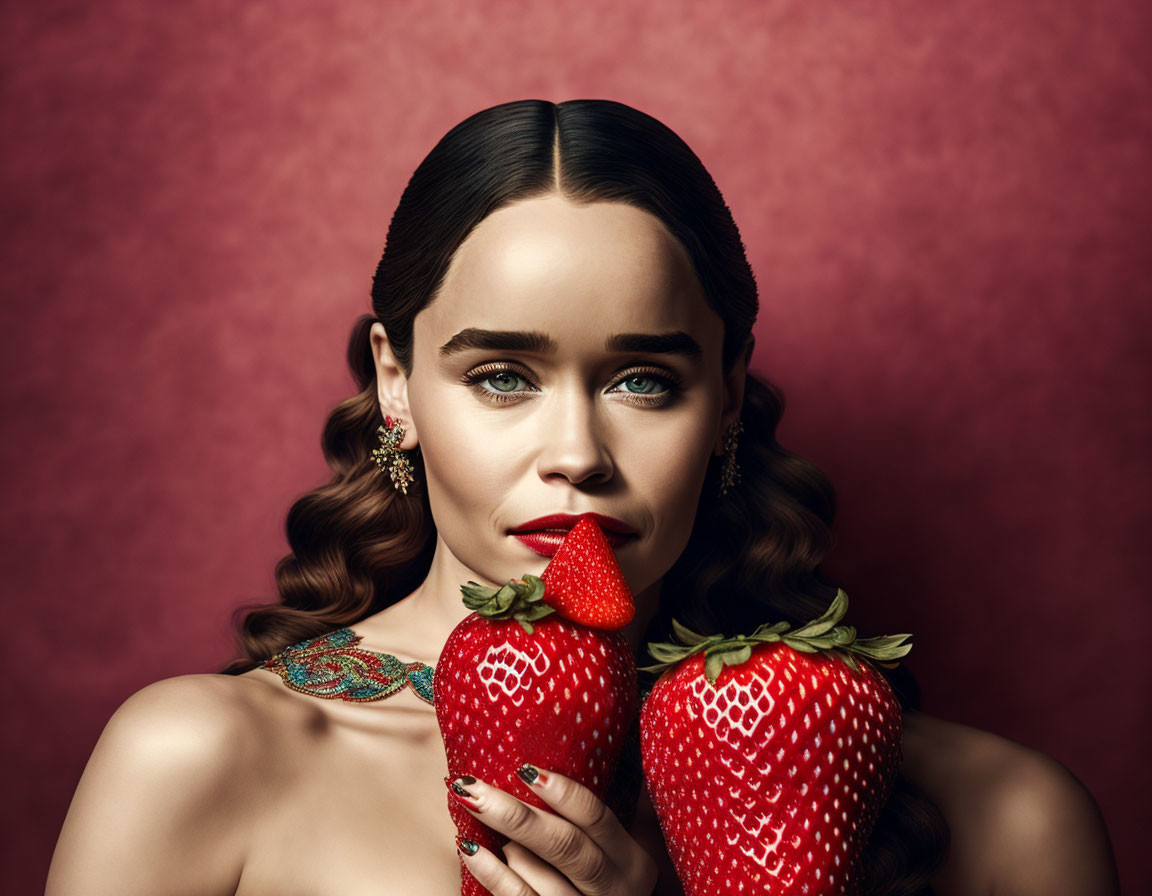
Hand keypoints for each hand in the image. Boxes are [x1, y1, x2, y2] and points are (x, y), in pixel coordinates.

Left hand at [451, 764, 658, 895]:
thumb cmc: (610, 879)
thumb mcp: (627, 849)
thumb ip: (615, 812)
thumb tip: (589, 751)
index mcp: (632, 861)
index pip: (598, 818)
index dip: (564, 793)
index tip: (524, 767)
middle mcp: (614, 889)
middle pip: (565, 847)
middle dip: (515, 815)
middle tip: (471, 786)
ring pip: (544, 881)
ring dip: (508, 847)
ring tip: (478, 817)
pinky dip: (493, 876)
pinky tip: (470, 850)